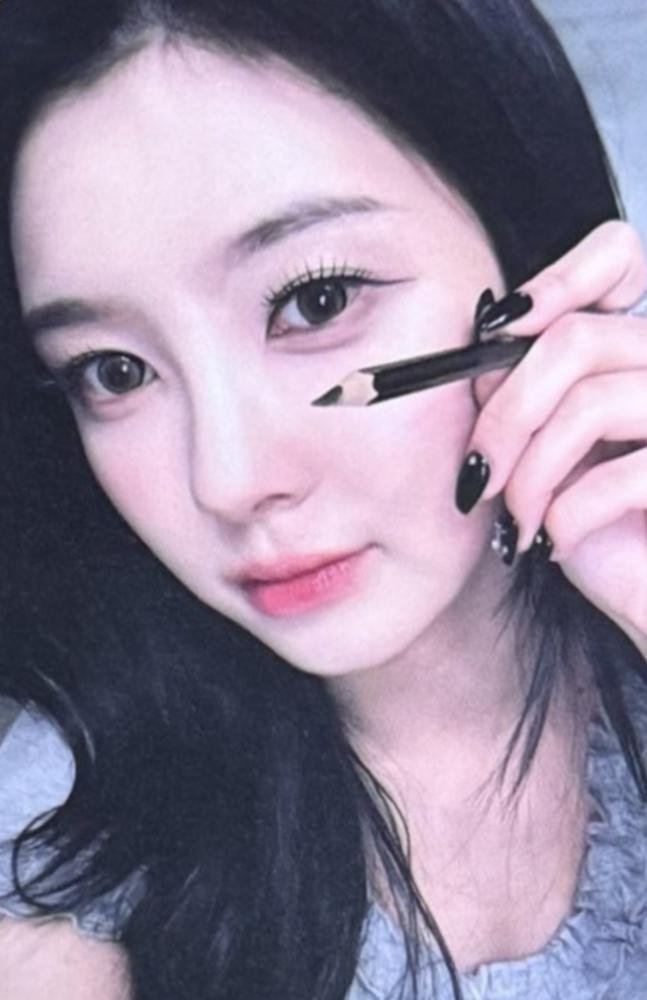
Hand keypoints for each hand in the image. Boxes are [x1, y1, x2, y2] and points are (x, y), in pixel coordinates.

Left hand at [467, 221, 646, 646]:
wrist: (646, 602)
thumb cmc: (604, 534)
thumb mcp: (554, 455)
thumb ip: (527, 392)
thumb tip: (481, 355)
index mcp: (643, 353)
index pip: (618, 258)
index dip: (557, 277)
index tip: (497, 326)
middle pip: (576, 338)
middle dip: (506, 413)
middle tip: (478, 474)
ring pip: (590, 403)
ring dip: (528, 474)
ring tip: (516, 521)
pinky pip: (618, 474)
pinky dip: (564, 515)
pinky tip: (552, 543)